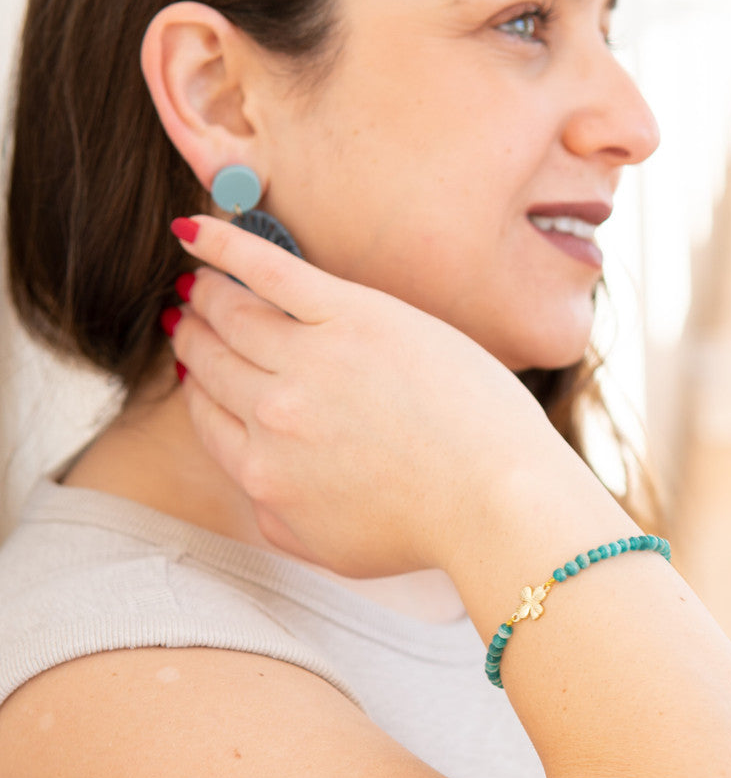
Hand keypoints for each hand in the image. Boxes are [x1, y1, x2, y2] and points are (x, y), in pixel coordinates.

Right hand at [169, 215, 555, 575]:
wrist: (495, 498)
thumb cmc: (428, 526)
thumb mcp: (333, 549)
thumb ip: (278, 521)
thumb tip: (254, 488)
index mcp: (264, 471)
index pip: (208, 414)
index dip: (198, 385)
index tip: (195, 364)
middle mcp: (272, 414)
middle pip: (212, 361)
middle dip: (193, 334)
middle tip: (188, 312)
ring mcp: (308, 360)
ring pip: (234, 314)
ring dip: (208, 293)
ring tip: (201, 279)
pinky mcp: (351, 315)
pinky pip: (268, 269)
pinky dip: (224, 245)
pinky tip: (194, 228)